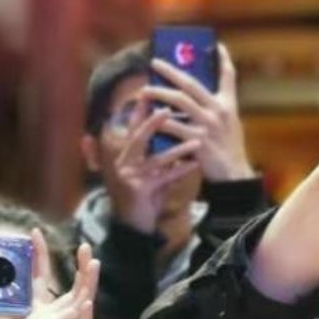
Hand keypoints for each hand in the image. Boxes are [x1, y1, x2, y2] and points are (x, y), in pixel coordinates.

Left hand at [0, 233, 98, 318]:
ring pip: (80, 308)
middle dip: (81, 268)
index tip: (34, 232)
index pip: (41, 279)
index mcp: (36, 314)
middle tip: (86, 246)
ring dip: (88, 286)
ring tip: (93, 265)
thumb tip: (1, 286)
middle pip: (73, 290)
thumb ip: (8, 308)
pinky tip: (86, 306)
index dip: (40, 256)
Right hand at [107, 107, 201, 233]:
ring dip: (176, 149)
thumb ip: (156, 154)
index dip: (139, 111)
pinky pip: (164, 178)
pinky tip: (195, 163)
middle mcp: (122, 163)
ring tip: (196, 141)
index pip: (130, 129)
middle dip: (152, 122)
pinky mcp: (140, 191)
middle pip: (137, 137)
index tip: (149, 93)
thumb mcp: (148, 172)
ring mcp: (129, 177)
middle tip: (169, 108)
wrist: (133, 226)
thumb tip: (173, 134)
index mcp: (122, 155)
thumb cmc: (143, 196)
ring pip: (155, 159)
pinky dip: (181, 170)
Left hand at [148, 44, 254, 182]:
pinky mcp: (197, 140)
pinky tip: (147, 117)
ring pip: (179, 101)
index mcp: (228, 104)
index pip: (228, 75)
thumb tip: (195, 94)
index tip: (215, 44)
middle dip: (171, 71)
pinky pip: (173, 126)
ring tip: (144, 90)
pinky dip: (159, 121)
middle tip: (155, 62)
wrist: (233, 175)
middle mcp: (218, 110)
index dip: (222, 58)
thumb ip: (216, 107)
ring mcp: (207, 125)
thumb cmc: (228, 148)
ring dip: (159, 93)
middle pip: (191, 83)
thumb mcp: (230, 123)